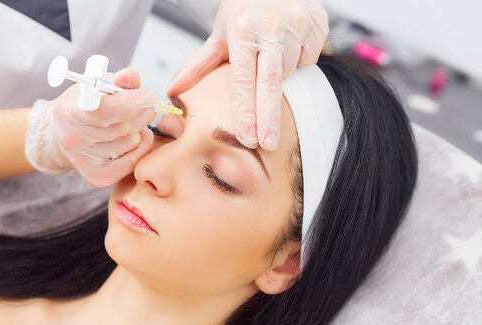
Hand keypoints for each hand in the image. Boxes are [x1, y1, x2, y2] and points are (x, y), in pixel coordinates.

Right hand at [25, 68, 155, 186]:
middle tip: (149, 106)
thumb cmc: (86, 105)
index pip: (104, 110)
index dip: (131, 102)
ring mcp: (83, 160)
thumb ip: (117, 80)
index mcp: (69, 110)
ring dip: (141, 130)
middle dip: (143, 114)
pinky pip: (130, 163)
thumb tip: (129, 77)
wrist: (66, 134)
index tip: (148, 95)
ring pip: (129, 144)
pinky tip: (139, 138)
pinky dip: (141, 149)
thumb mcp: (96, 85)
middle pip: (122, 128)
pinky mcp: (95, 176)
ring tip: (137, 122)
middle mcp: (72, 138)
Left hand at [167, 0, 328, 150]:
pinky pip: (311, 57)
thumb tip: (173, 90)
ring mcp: (298, 25)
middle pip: (271, 84)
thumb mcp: (220, 34)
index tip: (248, 137)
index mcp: (243, 31)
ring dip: (282, 72)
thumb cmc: (245, 8)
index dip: (246, 111)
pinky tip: (290, 42)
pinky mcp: (318, 23)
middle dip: (269, 118)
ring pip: (292, 71)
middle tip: (269, 144)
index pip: (243, 80)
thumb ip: (199, 64)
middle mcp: (271, 28)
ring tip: (271, 52)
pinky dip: (300, 57)